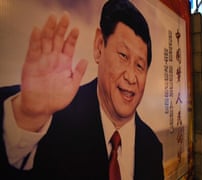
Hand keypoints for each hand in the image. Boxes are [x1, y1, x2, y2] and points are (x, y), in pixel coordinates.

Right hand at [13, 12, 87, 130]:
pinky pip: (33, 50)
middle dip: (61, 28)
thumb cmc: (58, 98)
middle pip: (57, 39)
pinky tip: (38, 30)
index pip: (68, 46)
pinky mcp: (31, 64)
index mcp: (64, 63)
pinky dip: (35, 40)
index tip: (76, 28)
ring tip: (53, 18)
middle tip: (65, 16)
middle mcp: (54, 59)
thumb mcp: (72, 86)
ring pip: (45, 41)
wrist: (42, 108)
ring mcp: (42, 60)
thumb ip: (78, 73)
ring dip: (49, 29)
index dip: (72, 37)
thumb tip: (85, 60)